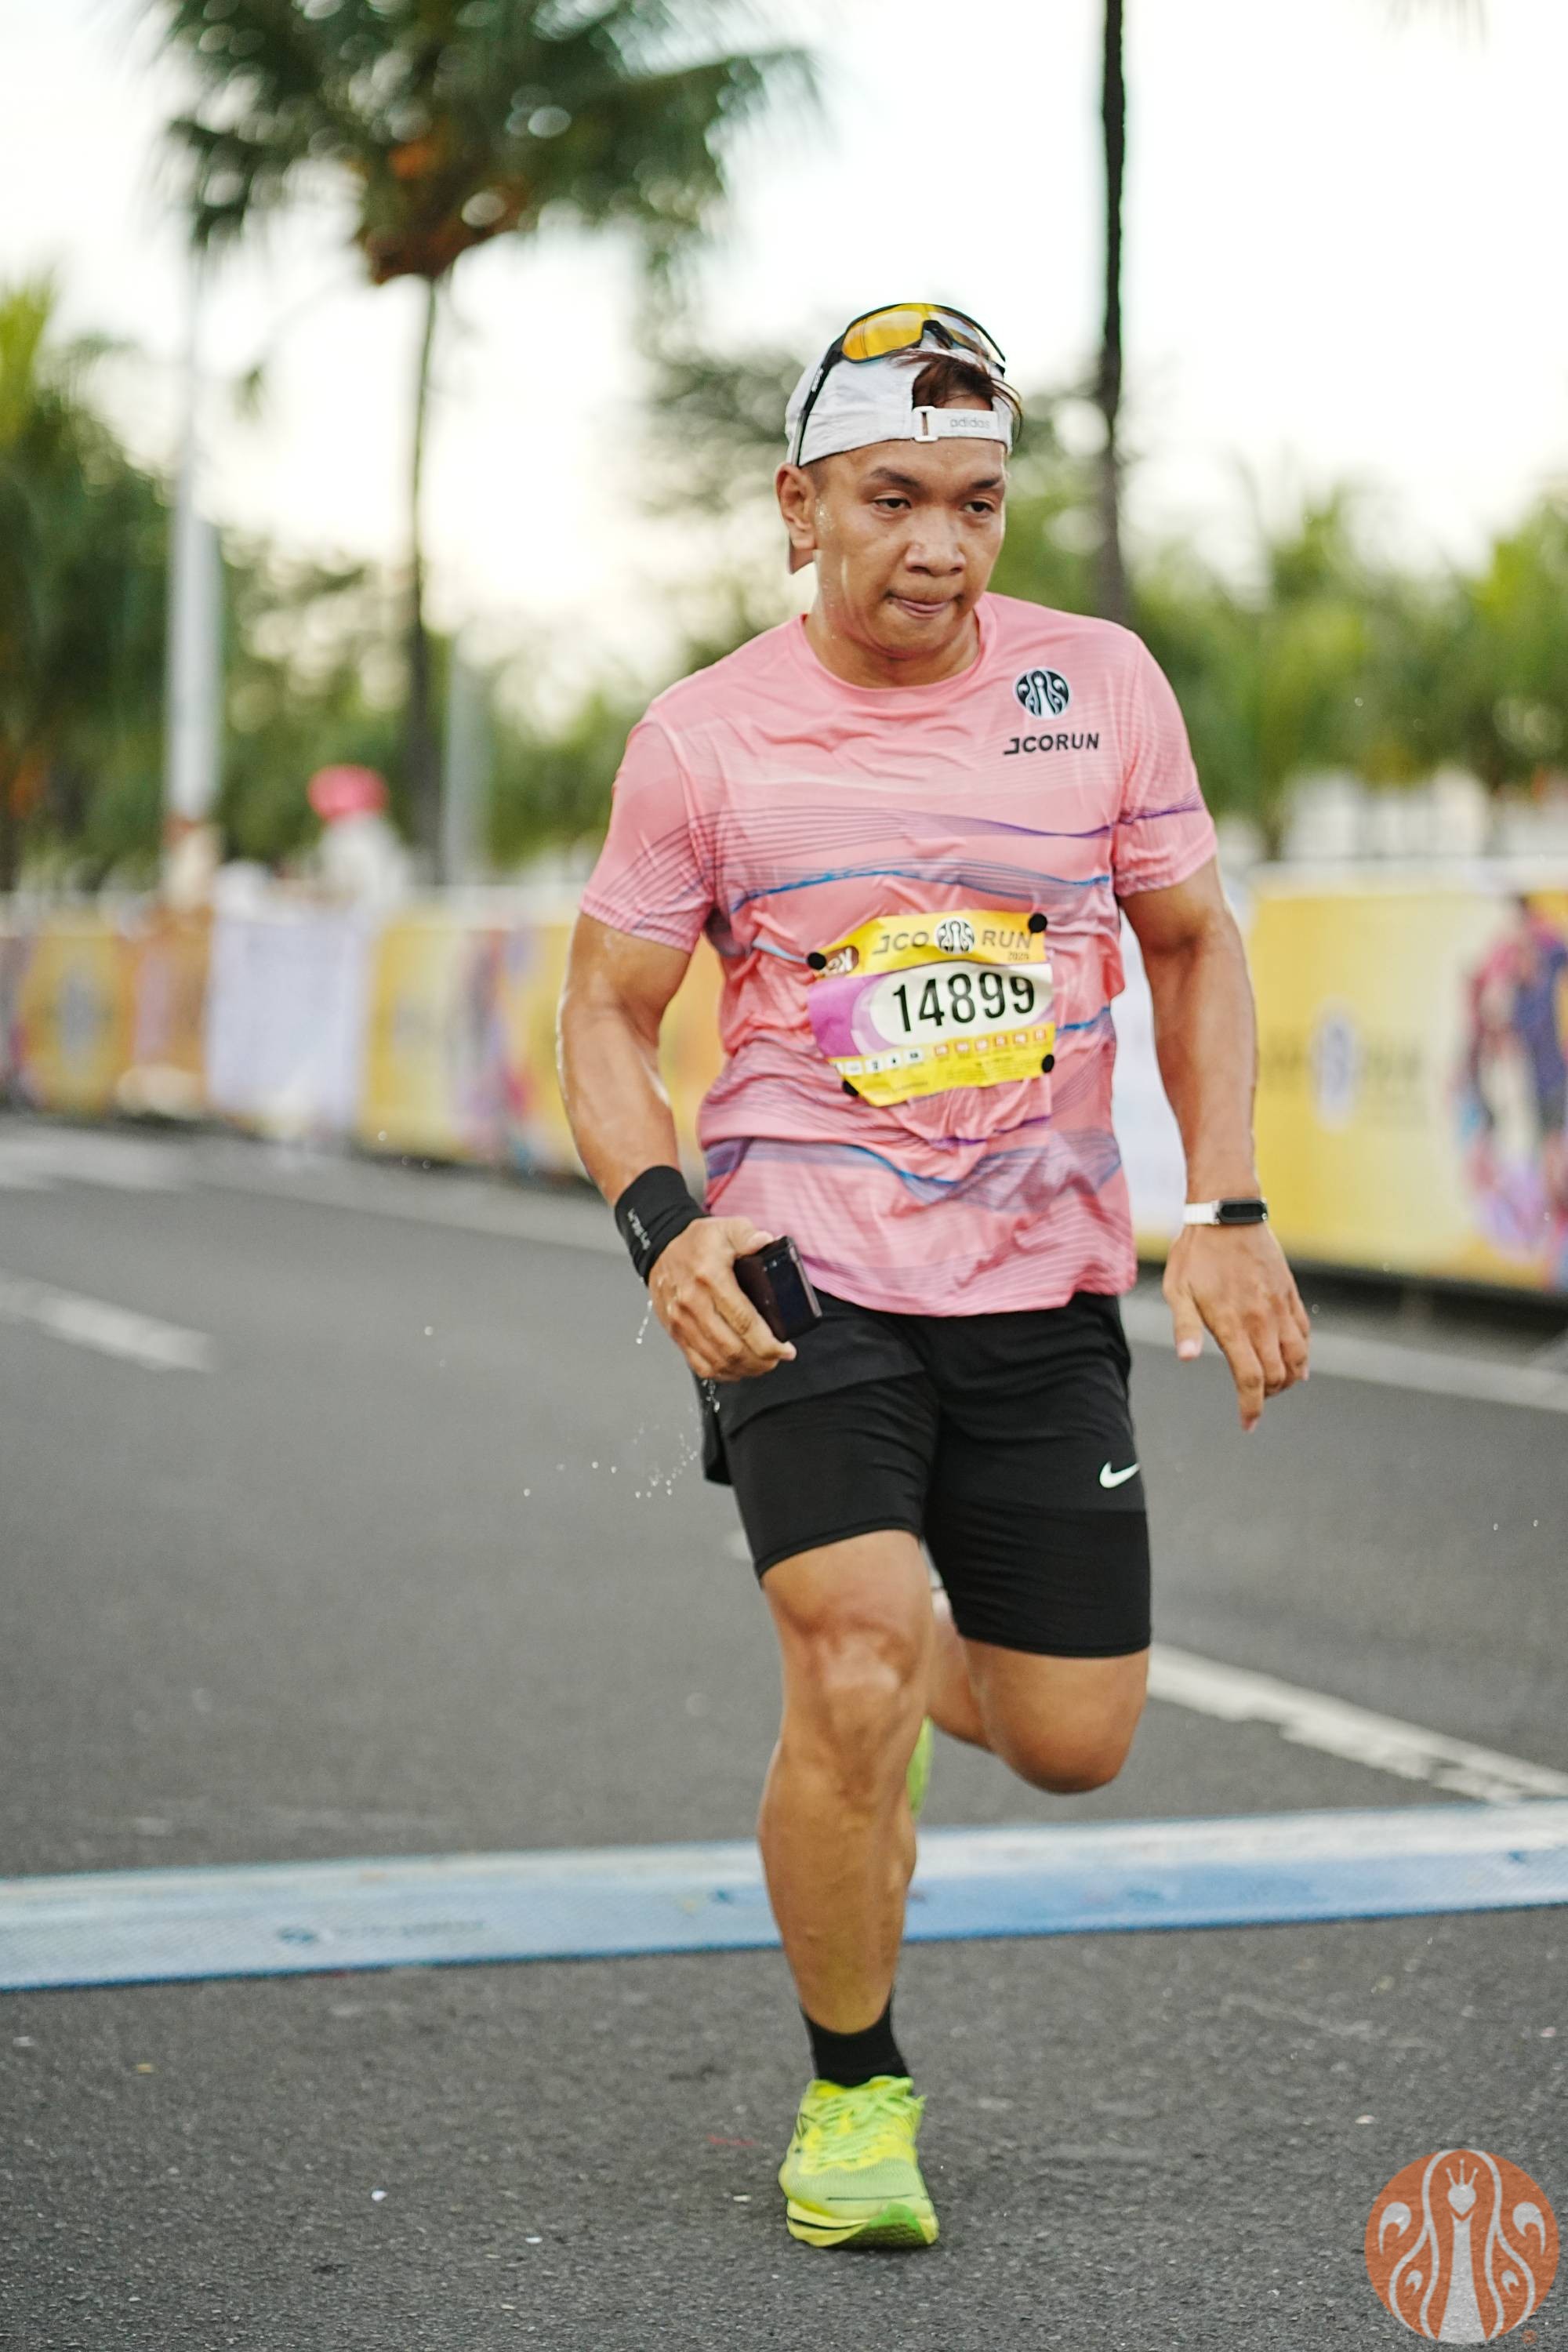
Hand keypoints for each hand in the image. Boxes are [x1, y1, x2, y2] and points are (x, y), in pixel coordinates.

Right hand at [649, 1217, 796, 1380]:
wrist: (661, 1248)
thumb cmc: (699, 1241)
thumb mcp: (726, 1227)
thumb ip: (748, 1235)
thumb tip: (766, 1242)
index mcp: (710, 1278)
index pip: (744, 1321)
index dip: (769, 1342)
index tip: (787, 1350)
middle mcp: (692, 1303)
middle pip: (732, 1348)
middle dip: (762, 1360)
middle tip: (779, 1357)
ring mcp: (681, 1322)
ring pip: (717, 1361)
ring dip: (745, 1369)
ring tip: (764, 1364)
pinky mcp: (676, 1333)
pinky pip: (699, 1365)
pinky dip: (723, 1373)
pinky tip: (739, 1368)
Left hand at [1163, 1223, 1309, 1431]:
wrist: (1227, 1214)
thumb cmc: (1195, 1254)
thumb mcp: (1177, 1290)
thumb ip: (1186, 1328)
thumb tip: (1188, 1359)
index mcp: (1233, 1324)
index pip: (1251, 1379)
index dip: (1251, 1407)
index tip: (1247, 1424)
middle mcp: (1262, 1320)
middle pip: (1278, 1375)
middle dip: (1268, 1395)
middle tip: (1254, 1398)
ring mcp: (1280, 1307)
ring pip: (1298, 1358)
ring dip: (1289, 1379)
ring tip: (1275, 1384)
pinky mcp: (1290, 1294)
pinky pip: (1304, 1333)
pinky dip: (1303, 1354)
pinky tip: (1296, 1362)